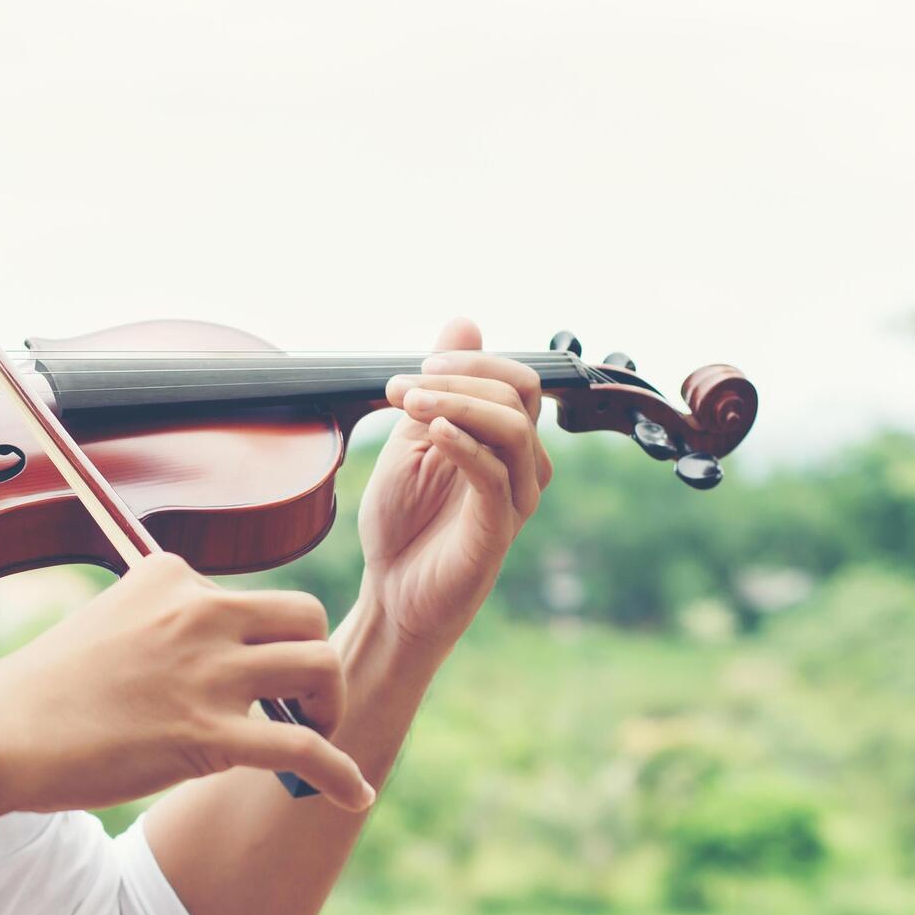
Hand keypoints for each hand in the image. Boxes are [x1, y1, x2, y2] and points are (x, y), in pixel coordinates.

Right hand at [0, 555, 374, 816]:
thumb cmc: (43, 692)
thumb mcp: (106, 624)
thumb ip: (162, 627)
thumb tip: (211, 661)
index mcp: (170, 575)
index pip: (251, 596)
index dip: (260, 642)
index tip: (247, 680)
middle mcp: (197, 610)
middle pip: (306, 616)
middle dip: (316, 660)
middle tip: (302, 703)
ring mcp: (207, 671)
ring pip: (320, 668)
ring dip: (331, 707)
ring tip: (317, 737)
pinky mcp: (210, 735)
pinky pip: (304, 748)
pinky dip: (340, 772)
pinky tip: (355, 794)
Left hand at [362, 317, 551, 652]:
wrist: (393, 593)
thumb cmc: (404, 521)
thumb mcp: (413, 438)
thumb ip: (441, 386)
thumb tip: (465, 321)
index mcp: (505, 440)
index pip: (517, 379)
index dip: (471, 363)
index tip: (415, 371)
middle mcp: (522, 465)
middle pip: (518, 394)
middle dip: (460, 378)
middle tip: (405, 386)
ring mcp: (515, 497)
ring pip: (510, 427)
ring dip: (456, 404)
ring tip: (410, 405)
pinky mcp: (497, 529)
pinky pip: (494, 474)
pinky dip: (462, 444)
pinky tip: (432, 432)